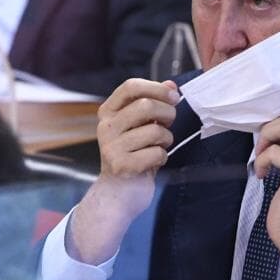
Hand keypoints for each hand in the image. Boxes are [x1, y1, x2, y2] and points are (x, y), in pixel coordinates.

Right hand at [67, 79, 178, 263]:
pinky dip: (162, 157)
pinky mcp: (121, 166)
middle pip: (145, 106)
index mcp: (108, 112)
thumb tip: (170, 86)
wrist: (118, 193)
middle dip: (167, 114)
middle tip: (169, 125)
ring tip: (160, 146)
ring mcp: (111, 147)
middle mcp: (106, 127)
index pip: (131, 86)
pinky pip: (156, 153)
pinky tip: (154, 162)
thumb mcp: (140, 126)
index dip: (156, 88)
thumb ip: (152, 104)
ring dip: (166, 139)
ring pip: (155, 131)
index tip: (173, 97)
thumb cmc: (133, 155)